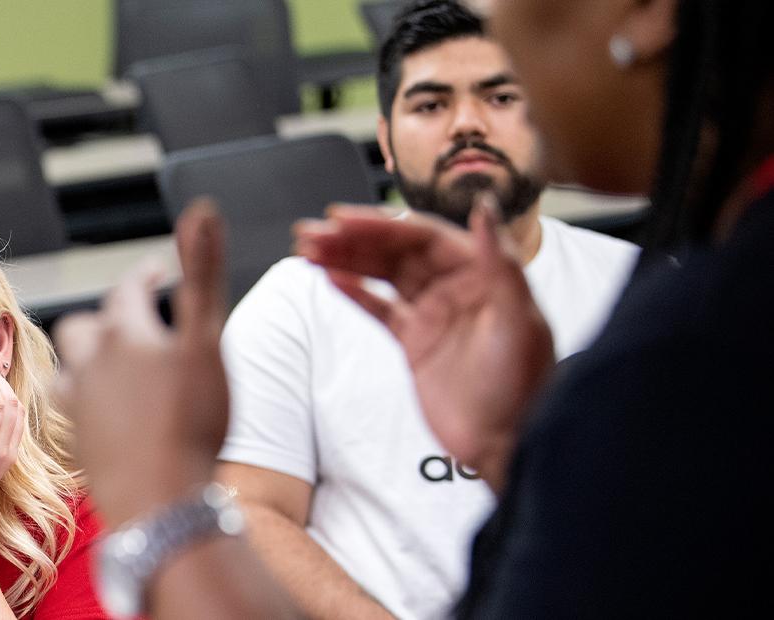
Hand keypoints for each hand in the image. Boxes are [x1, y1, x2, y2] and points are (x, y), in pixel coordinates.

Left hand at [55, 200, 229, 524]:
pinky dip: (88, 398)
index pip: (128, 288)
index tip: (157, 271)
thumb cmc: (191, 424)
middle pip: (87, 325)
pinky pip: (72, 407)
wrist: (160, 503)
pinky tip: (107, 411)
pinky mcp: (75, 442)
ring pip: (72, 366)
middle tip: (136, 320)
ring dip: (91, 358)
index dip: (144, 276)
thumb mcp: (207, 341)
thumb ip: (203, 274)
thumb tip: (202, 209)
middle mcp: (91, 364)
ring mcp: (79, 406)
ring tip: (113, 363)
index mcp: (123, 334)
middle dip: (110, 316)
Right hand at [295, 196, 552, 489]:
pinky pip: (378, 308)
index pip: (423, 237)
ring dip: (345, 260)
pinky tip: (328, 279)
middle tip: (311, 234)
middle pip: (395, 251)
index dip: (381, 225)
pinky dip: (353, 292)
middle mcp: (455, 286)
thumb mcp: (518, 321)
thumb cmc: (524, 386)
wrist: (508, 444)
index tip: (342, 220)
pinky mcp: (414, 342)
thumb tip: (484, 206)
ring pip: (381, 275)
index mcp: (481, 273)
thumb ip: (501, 262)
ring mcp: (433, 313)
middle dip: (352, 240)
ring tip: (307, 252)